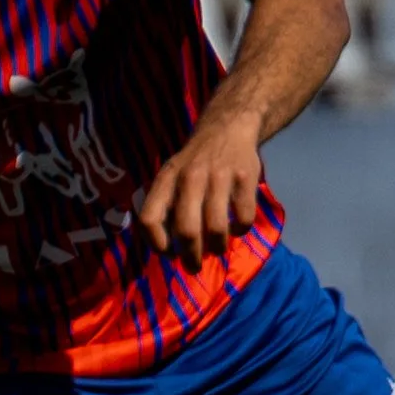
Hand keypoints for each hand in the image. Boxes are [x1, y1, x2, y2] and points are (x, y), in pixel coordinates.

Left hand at [138, 110, 263, 272]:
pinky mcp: (245, 178)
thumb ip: (165, 205)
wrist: (228, 127)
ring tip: (217, 249)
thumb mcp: (171, 175)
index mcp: (166, 179)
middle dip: (191, 256)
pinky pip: (244, 218)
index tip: (168, 253)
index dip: (156, 243)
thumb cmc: (195, 162)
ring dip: (217, 247)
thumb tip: (164, 248)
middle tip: (194, 266)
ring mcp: (219, 177)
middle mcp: (190, 177)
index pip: (149, 218)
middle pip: (186, 230)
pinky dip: (241, 230)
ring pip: (217, 228)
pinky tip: (238, 227)